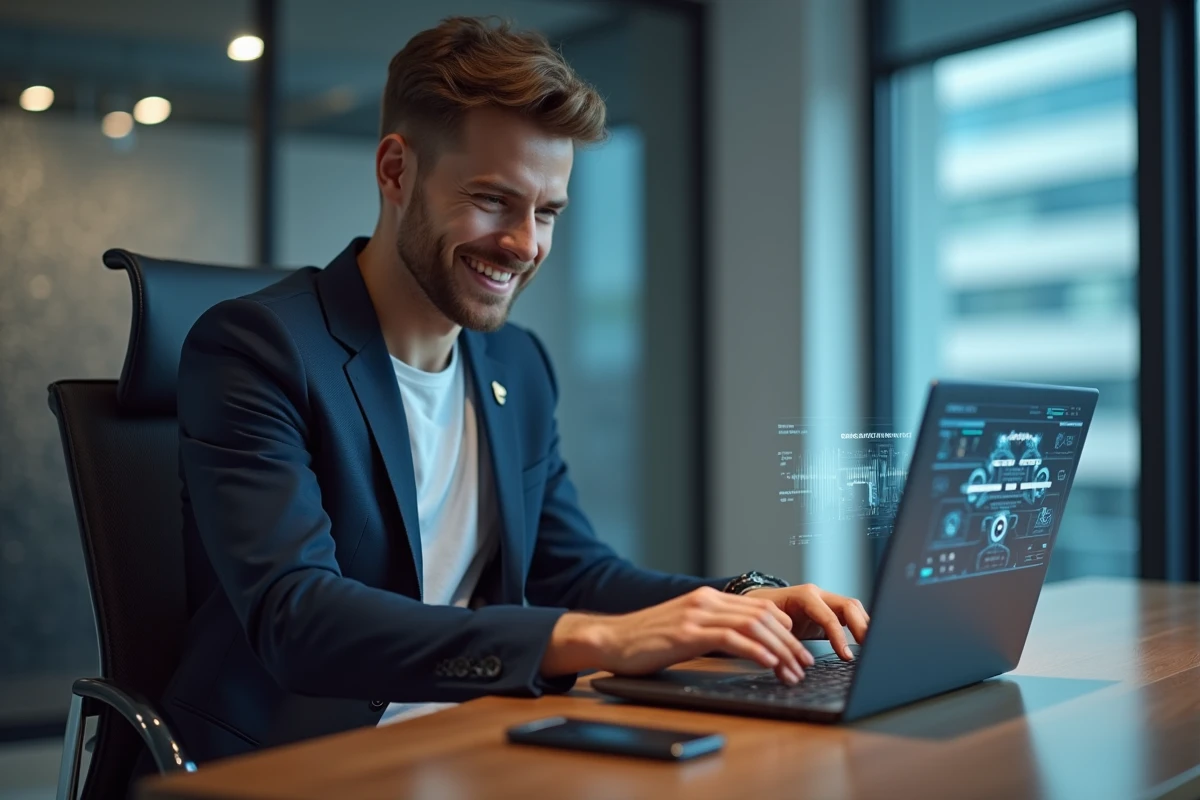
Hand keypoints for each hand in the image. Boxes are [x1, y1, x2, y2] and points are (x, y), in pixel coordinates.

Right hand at [540, 586, 814, 684]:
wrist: (611, 640)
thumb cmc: (646, 641)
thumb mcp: (685, 630)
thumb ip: (713, 631)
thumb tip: (746, 647)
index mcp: (708, 598)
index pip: (760, 607)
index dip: (786, 629)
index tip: (798, 652)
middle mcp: (706, 600)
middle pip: (764, 615)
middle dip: (791, 642)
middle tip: (805, 665)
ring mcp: (697, 614)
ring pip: (754, 625)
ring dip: (780, 649)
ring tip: (794, 671)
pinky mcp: (687, 632)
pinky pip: (732, 638)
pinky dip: (757, 651)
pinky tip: (770, 664)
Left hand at [743, 584, 869, 660]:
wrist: (757, 603)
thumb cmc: (763, 616)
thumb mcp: (771, 630)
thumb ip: (782, 648)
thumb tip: (790, 672)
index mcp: (804, 596)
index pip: (829, 617)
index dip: (839, 638)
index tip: (847, 657)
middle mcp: (818, 594)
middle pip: (849, 606)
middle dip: (862, 628)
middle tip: (870, 650)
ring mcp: (826, 599)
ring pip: (854, 608)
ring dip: (865, 627)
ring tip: (872, 647)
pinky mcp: (830, 609)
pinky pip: (851, 615)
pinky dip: (860, 627)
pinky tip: (866, 642)